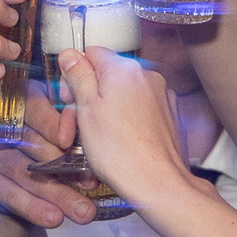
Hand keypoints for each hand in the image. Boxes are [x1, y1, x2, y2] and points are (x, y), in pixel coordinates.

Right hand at [0, 82, 96, 229]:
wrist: (17, 175)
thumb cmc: (49, 141)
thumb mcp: (60, 126)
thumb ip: (72, 127)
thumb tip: (96, 144)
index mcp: (19, 99)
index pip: (37, 107)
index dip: (59, 126)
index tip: (85, 146)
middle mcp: (0, 123)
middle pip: (34, 144)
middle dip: (67, 166)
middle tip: (93, 183)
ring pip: (27, 173)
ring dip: (58, 194)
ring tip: (84, 211)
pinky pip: (12, 195)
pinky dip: (34, 208)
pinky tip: (55, 218)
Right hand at [57, 47, 199, 205]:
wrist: (158, 183)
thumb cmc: (120, 151)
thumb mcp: (86, 109)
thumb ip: (78, 76)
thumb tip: (70, 54)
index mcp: (124, 69)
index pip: (91, 53)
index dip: (74, 75)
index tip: (67, 99)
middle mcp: (147, 76)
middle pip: (107, 76)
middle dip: (87, 98)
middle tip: (74, 126)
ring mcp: (161, 96)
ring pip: (122, 96)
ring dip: (104, 112)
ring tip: (94, 141)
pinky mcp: (169, 116)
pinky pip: (139, 111)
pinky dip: (125, 122)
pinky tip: (116, 143)